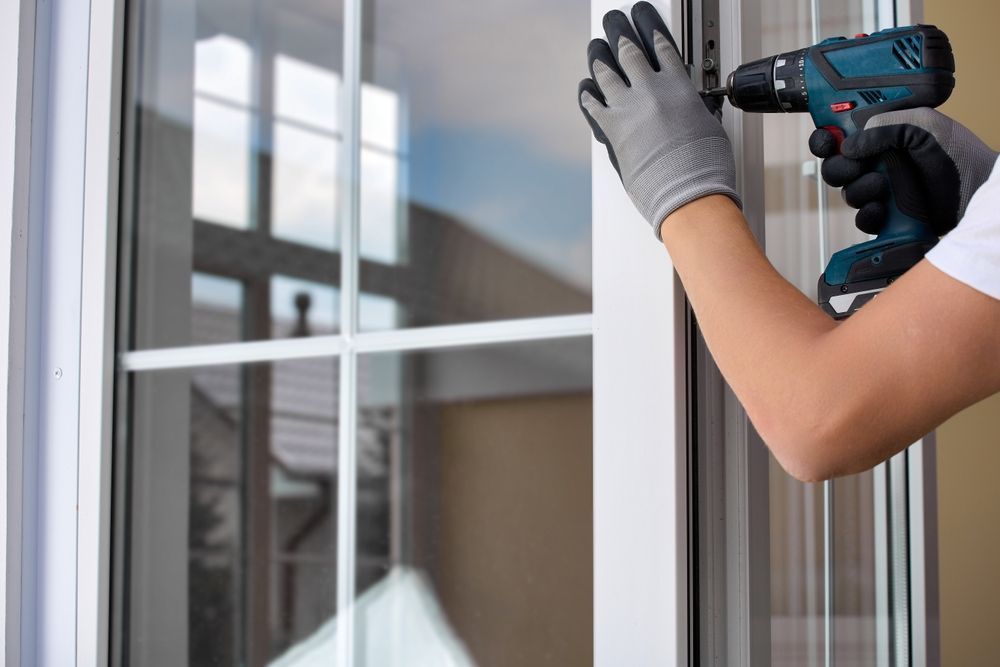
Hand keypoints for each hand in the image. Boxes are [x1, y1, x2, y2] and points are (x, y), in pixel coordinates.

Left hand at [578, 2, 740, 239]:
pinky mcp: (612, 131)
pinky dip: (587, 94)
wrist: (687, 193)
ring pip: (606, 72)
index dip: (649, 26)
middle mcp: (650, 92)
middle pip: (629, 51)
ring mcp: (628, 110)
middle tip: (613, 22)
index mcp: (679, 87)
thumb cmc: (704, 167)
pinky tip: (585, 87)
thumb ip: (696, 110)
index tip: (643, 16)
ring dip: (598, 56)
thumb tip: (696, 110)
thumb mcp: (710, 127)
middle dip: (619, 32)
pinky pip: (593, 105)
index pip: (661, 45)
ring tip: (595, 46)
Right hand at [809, 108, 997, 234]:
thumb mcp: (924, 126)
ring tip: (881, 186)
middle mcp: (878, 162)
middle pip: (836, 167)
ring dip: (858, 190)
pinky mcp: (887, 215)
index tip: (828, 142)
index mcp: (882, 136)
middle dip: (840, 168)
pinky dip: (867, 215)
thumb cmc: (960, 155)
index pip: (841, 136)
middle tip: (857, 166)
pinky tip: (882, 209)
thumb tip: (850, 145)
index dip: (826, 139)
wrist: (978, 192)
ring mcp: (881, 189)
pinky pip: (861, 219)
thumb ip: (886, 127)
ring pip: (847, 193)